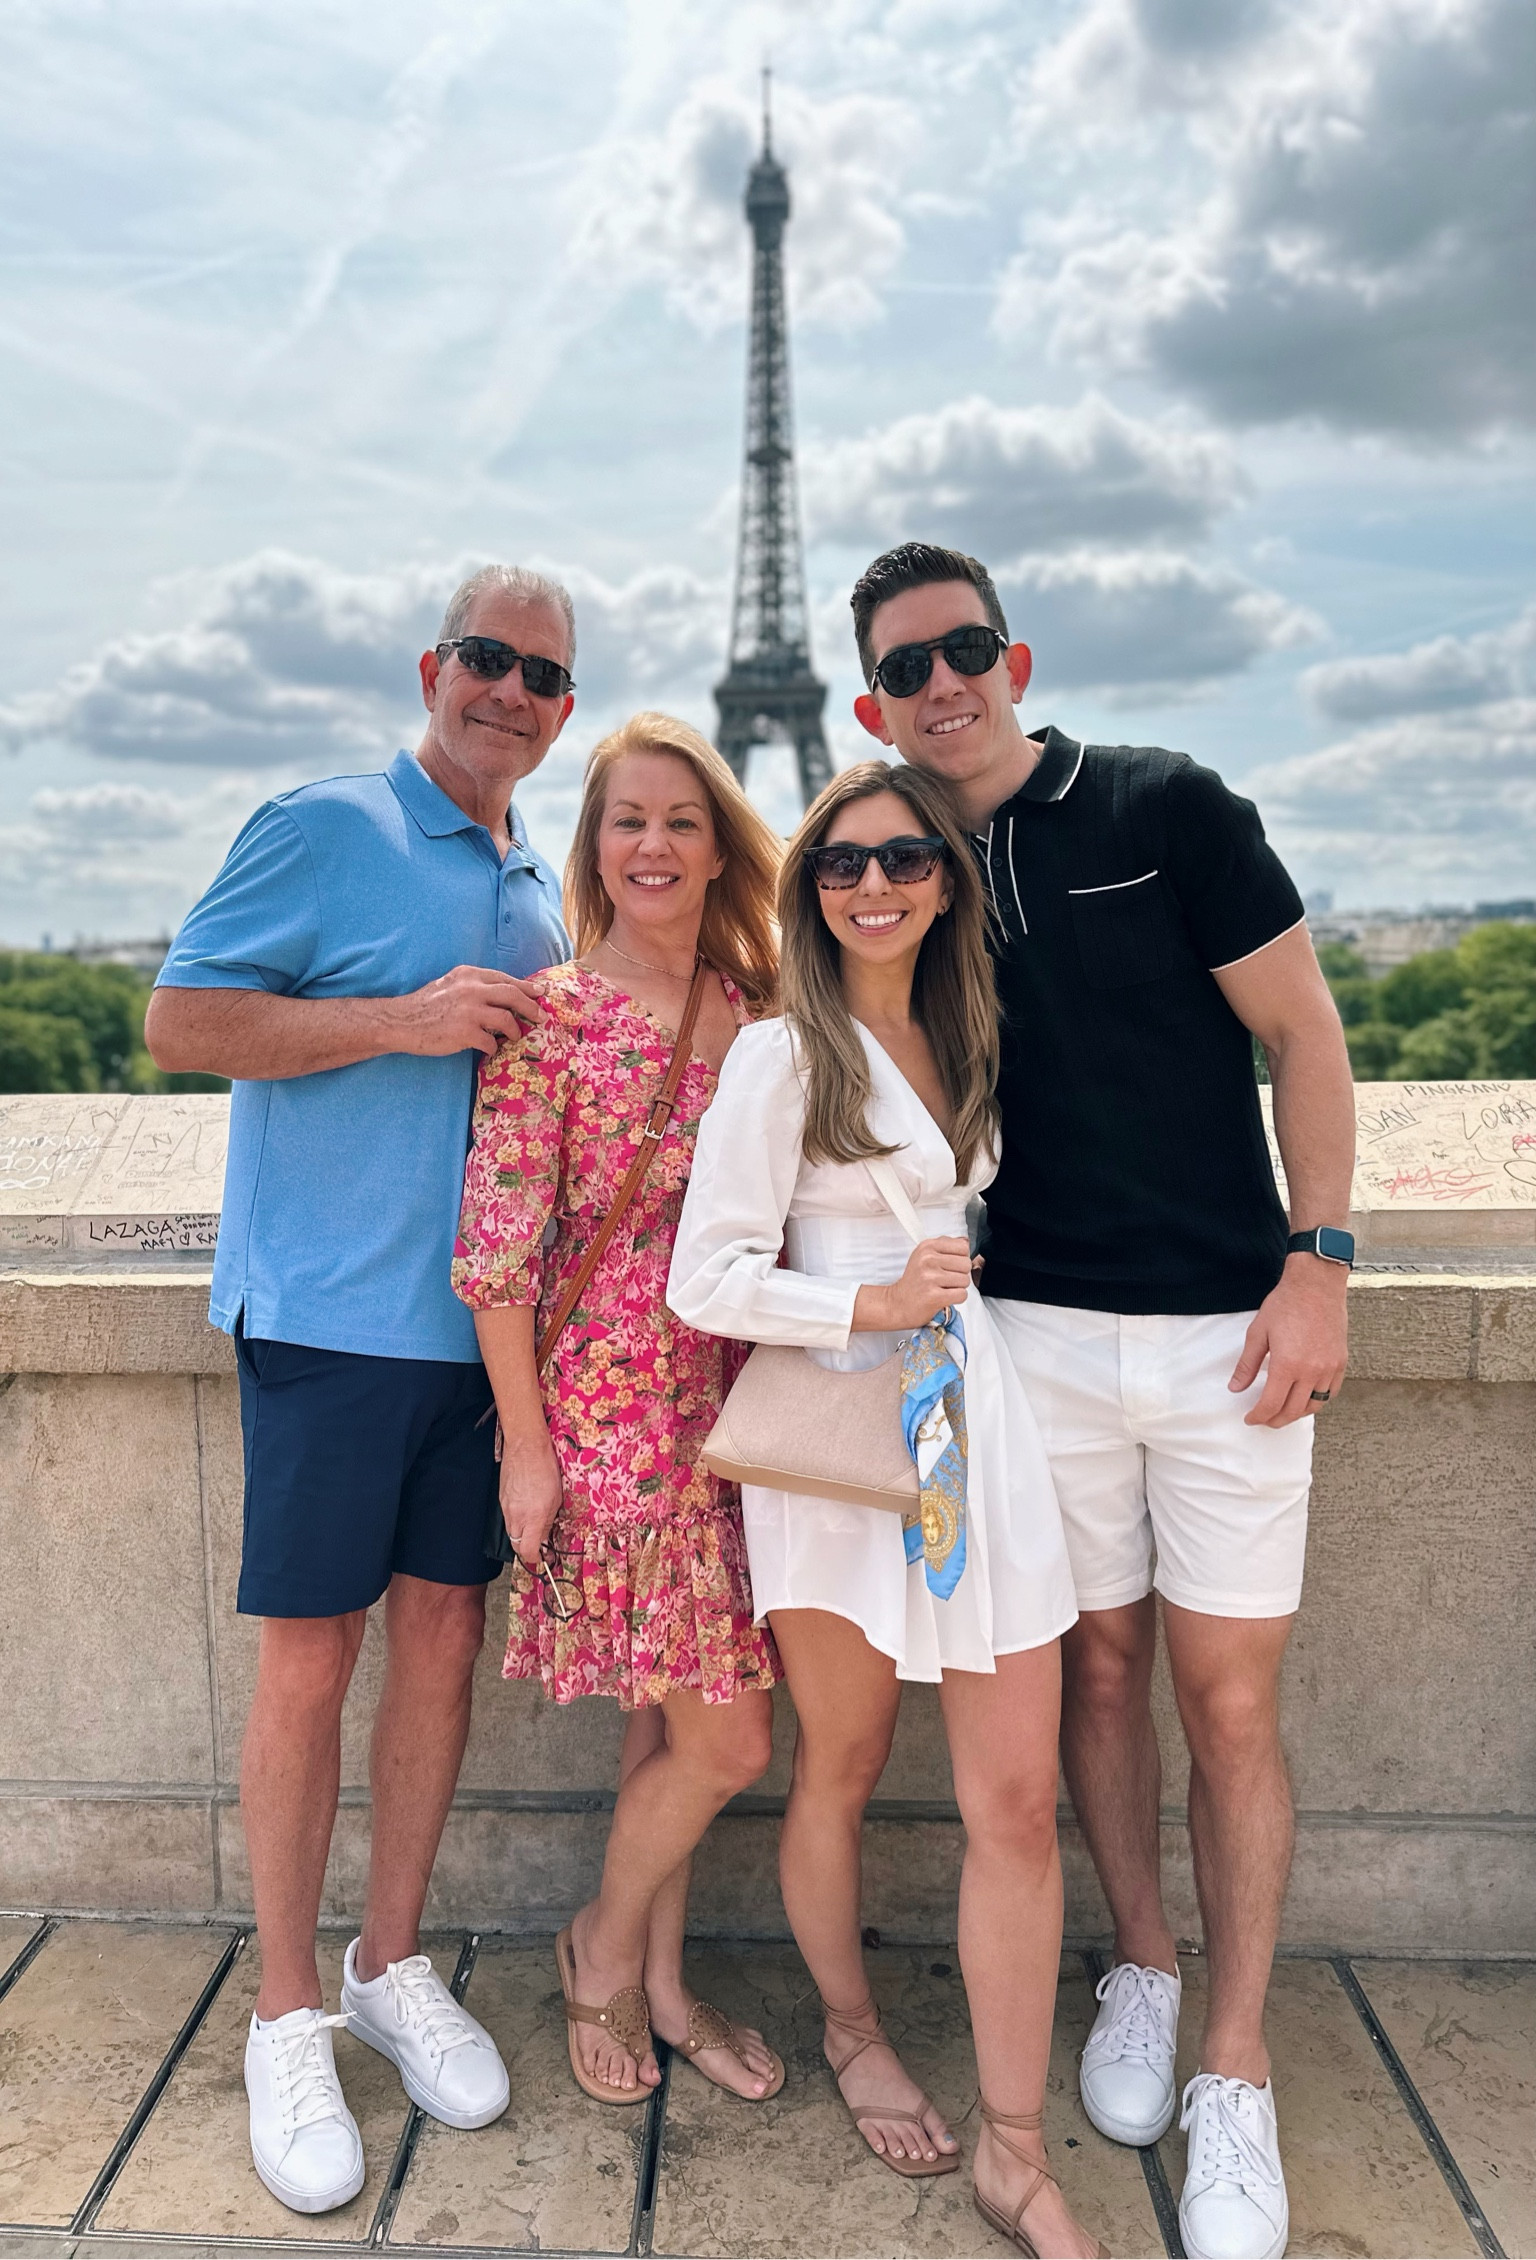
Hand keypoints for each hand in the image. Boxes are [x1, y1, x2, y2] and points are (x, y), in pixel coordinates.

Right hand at [385, 964, 544, 1057]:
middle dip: (531, 1007)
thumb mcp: (451, 984)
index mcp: (468, 974)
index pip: (505, 979)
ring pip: (507, 1020)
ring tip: (515, 1037)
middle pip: (513, 995)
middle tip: (540, 1016)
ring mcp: (469, 1011)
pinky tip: (490, 1050)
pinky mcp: (465, 1033)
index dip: (526, 987)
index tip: (540, 993)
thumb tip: (503, 994)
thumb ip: (474, 986)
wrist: (401, 1021)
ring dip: (515, 1031)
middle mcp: (471, 989)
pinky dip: (494, 1048)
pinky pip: (491, 1042)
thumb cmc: (426, 1005)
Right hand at [497, 1428, 562, 1565]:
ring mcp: (506, 1508)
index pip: (529, 1552)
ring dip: (522, 1534)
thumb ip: (548, 1522)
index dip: (537, 1559)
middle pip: (517, 1546)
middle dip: (528, 1549)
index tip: (545, 1558)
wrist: (526, 1447)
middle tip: (541, 1544)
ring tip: (535, 1524)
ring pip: (512, 1533)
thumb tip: (545, 1538)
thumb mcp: (556, 1498)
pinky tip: (527, 1508)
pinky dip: (517, 1520)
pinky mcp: (501, 1499)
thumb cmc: (545, 1468)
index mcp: (533, 1517)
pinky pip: (508, 1518)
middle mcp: (517, 1516)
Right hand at [861, 1235, 972, 1331]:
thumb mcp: (924, 1255)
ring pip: (965, 1280)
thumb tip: (966, 1243)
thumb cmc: (914, 1281)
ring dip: (958, 1287)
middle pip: (966, 1264)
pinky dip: (957, 1298)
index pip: (963, 1246)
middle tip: (945, 1280)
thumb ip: (945, 1246)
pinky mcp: (934, 1296)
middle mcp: (928, 1259)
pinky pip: (962, 1295)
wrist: (897, 1304)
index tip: (949, 1266)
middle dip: (960, 1274)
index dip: (960, 1258)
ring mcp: (930, 1278)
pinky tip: (944, 1297)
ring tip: (943, 1288)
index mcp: (927, 1246)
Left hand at [1229, 1254, 1348, 1426]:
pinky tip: (1305, 1398)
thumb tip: (1235, 1388)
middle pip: (1293, 1411)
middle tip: (1264, 1420)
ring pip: (1314, 1406)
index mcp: (1287, 1365)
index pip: (1271, 1404)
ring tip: (1283, 1412)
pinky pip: (1330, 1393)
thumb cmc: (1286, 1304)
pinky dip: (1316, 1401)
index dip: (1258, 1416)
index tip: (1250, 1418)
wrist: (1316, 1285)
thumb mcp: (1258, 1333)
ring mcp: (1329, 1368)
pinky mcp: (1340, 1363)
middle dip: (1275, 1420)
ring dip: (1296, 1414)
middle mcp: (1311, 1371)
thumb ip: (1247, 1364)